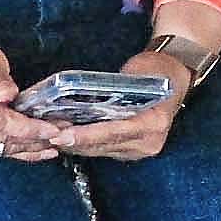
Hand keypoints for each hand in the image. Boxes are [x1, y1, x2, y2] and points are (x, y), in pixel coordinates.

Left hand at [57, 53, 191, 161]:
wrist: (175, 74)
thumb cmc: (156, 70)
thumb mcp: (137, 73)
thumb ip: (114, 88)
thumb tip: (79, 95)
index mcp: (155, 123)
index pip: (114, 132)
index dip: (87, 135)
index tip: (62, 135)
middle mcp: (149, 142)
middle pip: (103, 145)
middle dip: (73, 141)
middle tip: (45, 134)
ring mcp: (141, 149)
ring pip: (99, 150)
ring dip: (74, 144)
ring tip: (48, 135)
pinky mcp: (130, 150)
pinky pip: (102, 150)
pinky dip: (83, 143)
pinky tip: (64, 137)